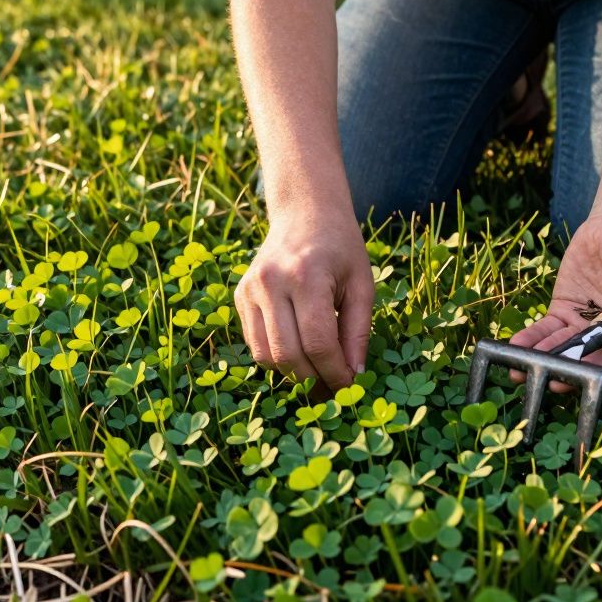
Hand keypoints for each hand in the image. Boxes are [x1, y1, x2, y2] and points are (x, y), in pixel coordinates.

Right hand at [235, 207, 373, 394]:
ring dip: (292, 374)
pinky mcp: (240, 295)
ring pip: (265, 356)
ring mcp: (249, 289)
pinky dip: (276, 357)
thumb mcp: (362, 284)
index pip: (317, 343)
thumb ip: (358, 332)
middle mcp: (271, 282)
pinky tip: (298, 350)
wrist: (304, 213)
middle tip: (333, 388)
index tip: (349, 387)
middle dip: (313, 381)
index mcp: (306, 276)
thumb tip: (352, 377)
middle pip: (287, 355)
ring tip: (316, 373)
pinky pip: (254, 343)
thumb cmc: (340, 248)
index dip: (334, 373)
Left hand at [509, 210, 601, 391]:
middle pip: (587, 358)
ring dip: (543, 359)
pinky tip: (515, 347)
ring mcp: (587, 326)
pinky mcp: (565, 313)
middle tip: (544, 379)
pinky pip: (547, 330)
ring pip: (563, 348)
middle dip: (565, 370)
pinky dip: (532, 339)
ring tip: (520, 369)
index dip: (597, 369)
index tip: (577, 377)